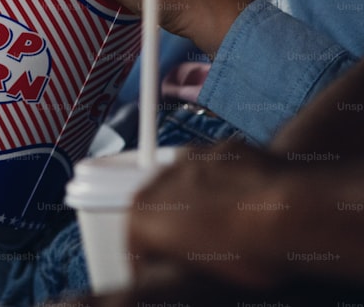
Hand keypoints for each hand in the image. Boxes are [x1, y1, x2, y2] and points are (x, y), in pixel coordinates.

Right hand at [128, 139, 289, 290]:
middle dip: (170, 227)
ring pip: (183, 186)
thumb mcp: (201, 276)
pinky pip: (213, 170)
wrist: (290, 211)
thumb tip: (171, 274)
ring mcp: (189, 160)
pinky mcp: (220, 148)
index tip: (161, 272)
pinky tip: (245, 205)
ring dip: (195, 203)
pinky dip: (222, 185)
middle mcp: (158, 181)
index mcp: (142, 215)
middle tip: (195, 251)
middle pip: (155, 208)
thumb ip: (174, 270)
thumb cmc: (246, 248)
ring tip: (226, 227)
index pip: (134, 244)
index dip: (148, 262)